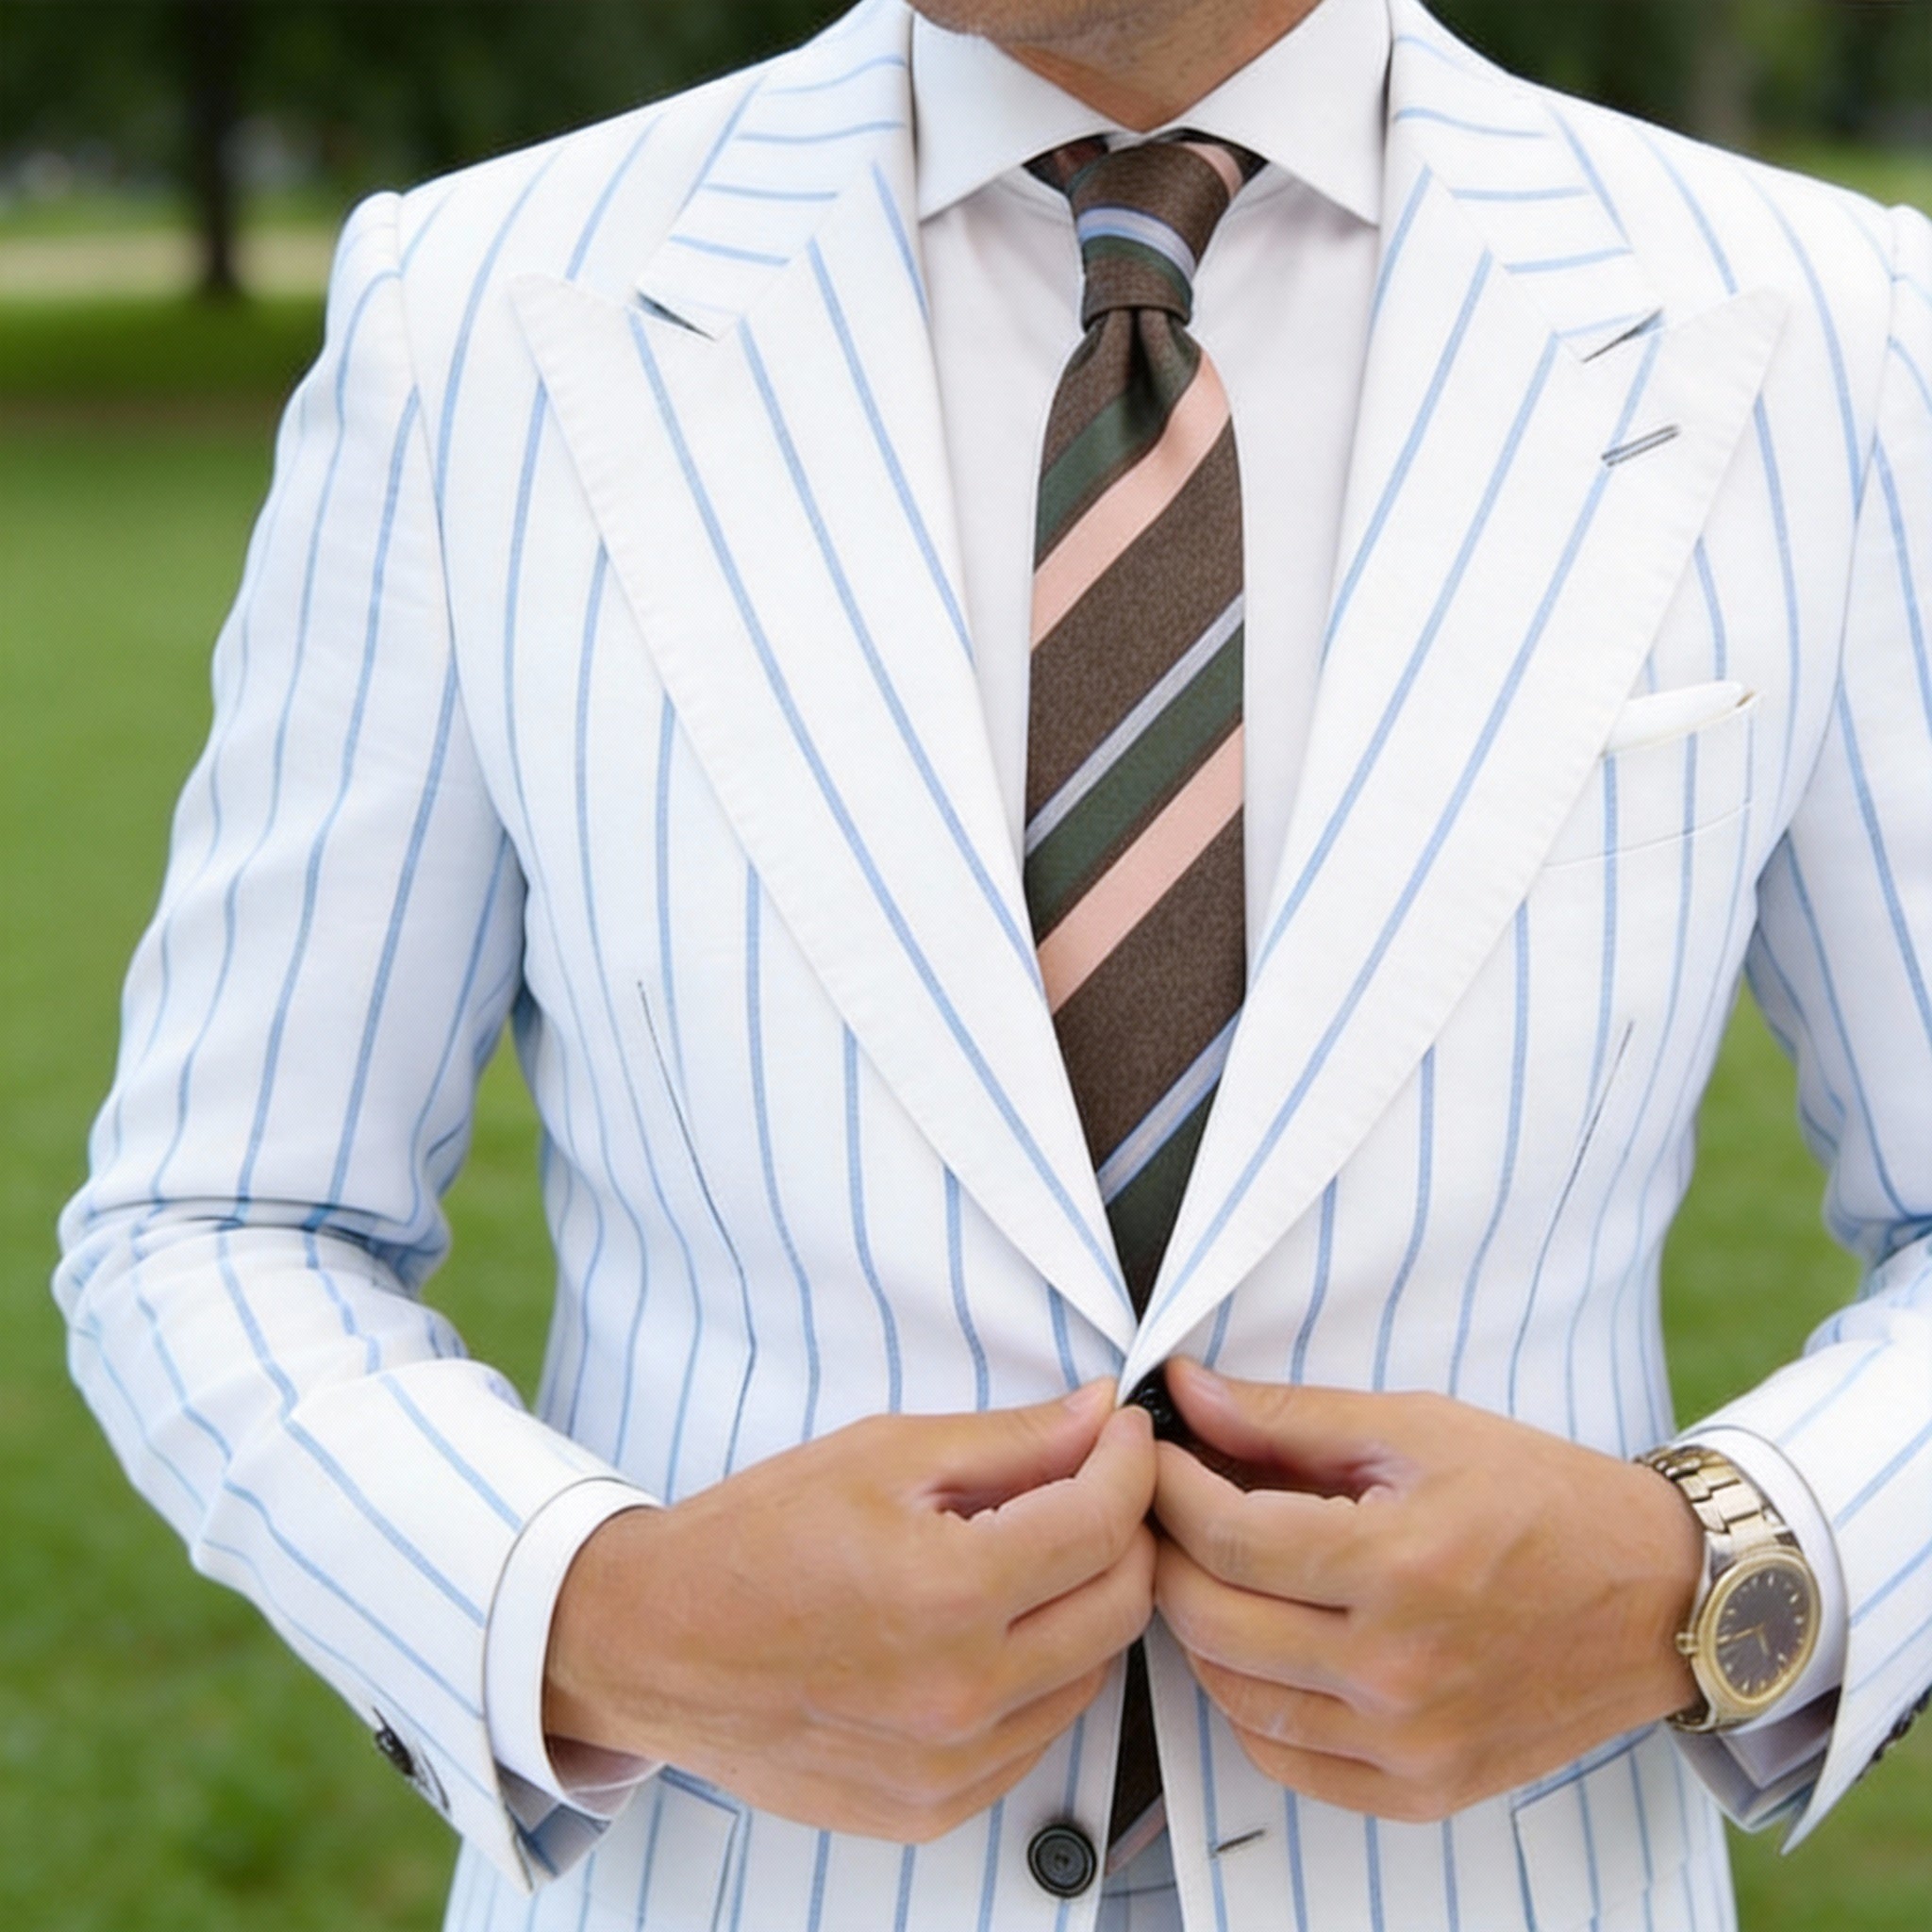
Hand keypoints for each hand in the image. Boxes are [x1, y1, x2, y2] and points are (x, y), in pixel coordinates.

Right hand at [544, 1384, 1156, 1841]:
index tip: (1123, 1434)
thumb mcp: (883, 1454)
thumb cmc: (754, 1540)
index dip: (1130, 1462)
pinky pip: (1039, 1735)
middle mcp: (961, 1693)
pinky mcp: (934, 1807)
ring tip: (1034, 1554)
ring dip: (1087, 1603)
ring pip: (1093, 1674)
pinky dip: (1042, 1674)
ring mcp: (951, 1765)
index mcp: (947, 1591)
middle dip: (1126, 1530)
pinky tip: (994, 1627)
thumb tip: (1098, 1417)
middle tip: (1093, 1485)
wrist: (657, 1643)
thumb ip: (1009, 1440)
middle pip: (1121, 1605)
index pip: (1103, 1523)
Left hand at [1151, 1359, 1702, 1821]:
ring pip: (1235, 1697)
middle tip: (1164, 1507)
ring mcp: (1412, 1743)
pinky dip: (1249, 1704)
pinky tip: (1257, 1647)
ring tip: (1209, 1569)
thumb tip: (1186, 1392)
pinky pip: (1287, 1761)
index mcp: (1401, 1565)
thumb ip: (1289, 1416)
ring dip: (1198, 1627)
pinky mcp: (1425, 1790)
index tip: (1153, 1454)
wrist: (1658, 1596)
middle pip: (1213, 1621)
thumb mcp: (1417, 1428)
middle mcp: (1401, 1670)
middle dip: (1167, 1552)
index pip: (1228, 1538)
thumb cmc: (1540, 1497)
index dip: (1169, 1489)